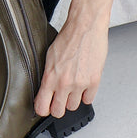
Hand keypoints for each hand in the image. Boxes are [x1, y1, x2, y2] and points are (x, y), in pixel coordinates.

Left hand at [34, 0, 118, 118]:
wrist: (86, 26)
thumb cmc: (69, 36)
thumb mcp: (50, 56)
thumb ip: (48, 75)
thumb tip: (46, 89)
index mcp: (50, 76)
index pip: (42, 107)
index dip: (43, 108)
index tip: (45, 106)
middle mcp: (64, 83)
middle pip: (58, 111)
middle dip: (57, 106)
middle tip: (59, 99)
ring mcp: (80, 83)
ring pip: (73, 106)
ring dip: (72, 99)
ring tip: (73, 87)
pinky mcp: (94, 81)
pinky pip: (89, 99)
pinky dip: (86, 94)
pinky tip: (84, 84)